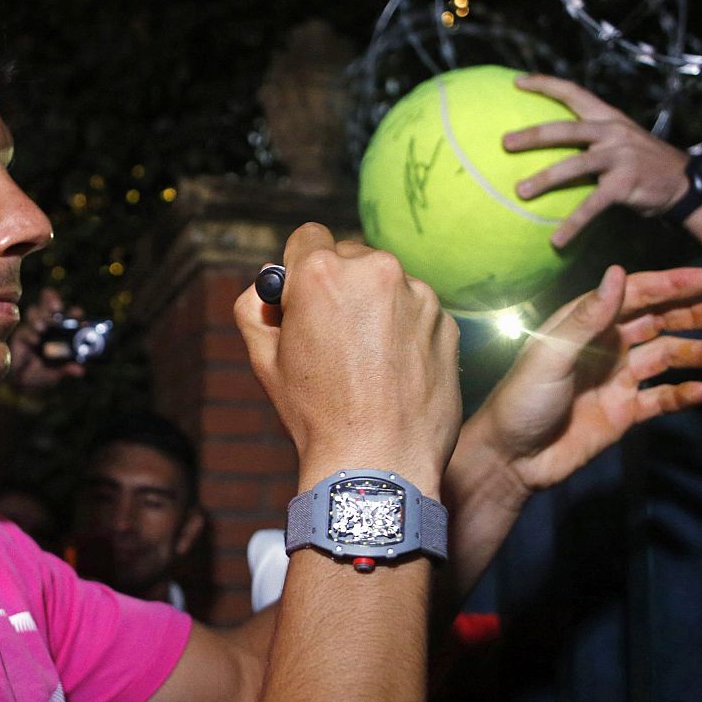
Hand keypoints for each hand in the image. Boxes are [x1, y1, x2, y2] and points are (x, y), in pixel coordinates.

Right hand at [6, 288, 86, 393]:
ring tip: (42, 328)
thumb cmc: (43, 373)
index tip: (78, 314)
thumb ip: (67, 369)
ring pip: (35, 312)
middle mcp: (49, 325)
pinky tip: (34, 340)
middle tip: (56, 308)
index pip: (71, 315)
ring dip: (39, 318)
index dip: (75, 312)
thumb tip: (80, 371)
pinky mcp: (21, 335)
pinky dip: (29, 333)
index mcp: (63, 331)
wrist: (22, 382)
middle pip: (50, 303)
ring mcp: (34, 328)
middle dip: (53, 301)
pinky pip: (24, 329)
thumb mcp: (56, 373)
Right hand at [234, 223, 460, 495]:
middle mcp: (374, 270)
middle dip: (342, 286)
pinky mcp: (447, 321)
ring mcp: (417, 294)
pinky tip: (396, 372)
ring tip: (369, 363)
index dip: (300, 270)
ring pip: (389, 284)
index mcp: (321, 273)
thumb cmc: (316, 415)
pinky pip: (419, 311)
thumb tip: (268, 288)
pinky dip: (408, 330)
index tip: (304, 299)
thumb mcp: (264, 360)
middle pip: (351, 256)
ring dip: (378, 307)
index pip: (308, 238)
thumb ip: (254, 308)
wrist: (378, 463)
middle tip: (335, 336)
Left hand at [479, 266, 701, 497]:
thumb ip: (587, 317)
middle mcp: (605, 346)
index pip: (636, 295)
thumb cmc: (521, 400)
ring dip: (699, 354)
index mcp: (586, 324)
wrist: (512, 458)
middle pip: (659, 321)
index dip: (672, 284)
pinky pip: (661, 397)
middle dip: (695, 315)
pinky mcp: (623, 411)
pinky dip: (683, 393)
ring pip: (667, 357)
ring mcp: (616, 378)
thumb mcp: (550, 354)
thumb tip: (617, 274)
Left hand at [501, 74, 691, 247]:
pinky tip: (556, 240)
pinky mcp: (625, 185)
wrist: (683, 182)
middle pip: (566, 129)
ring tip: (520, 192)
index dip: (545, 85)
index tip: (517, 82)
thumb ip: (591, 137)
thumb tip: (551, 142)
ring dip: (545, 179)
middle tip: (505, 143)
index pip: (574, 93)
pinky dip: (573, 224)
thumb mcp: (620, 139)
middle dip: (533, 135)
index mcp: (608, 118)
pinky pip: (592, 206)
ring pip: (574, 166)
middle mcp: (612, 132)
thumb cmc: (643, 162)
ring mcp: (620, 157)